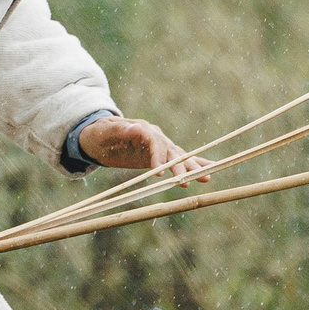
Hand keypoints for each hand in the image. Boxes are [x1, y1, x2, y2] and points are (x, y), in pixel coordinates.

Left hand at [80, 117, 208, 180]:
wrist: (101, 136)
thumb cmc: (100, 133)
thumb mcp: (105, 131)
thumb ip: (120, 130)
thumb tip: (137, 128)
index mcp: (144, 129)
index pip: (154, 141)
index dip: (158, 155)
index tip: (159, 170)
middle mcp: (156, 136)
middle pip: (171, 150)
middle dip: (179, 166)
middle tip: (185, 181)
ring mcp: (161, 145)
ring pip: (179, 156)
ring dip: (192, 167)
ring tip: (206, 178)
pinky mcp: (162, 155)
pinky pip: (179, 160)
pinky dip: (194, 164)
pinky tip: (208, 171)